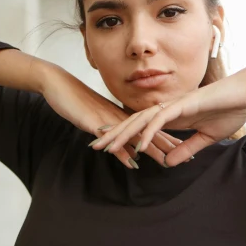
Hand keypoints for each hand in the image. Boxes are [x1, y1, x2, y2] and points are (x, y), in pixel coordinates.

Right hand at [40, 65, 183, 167]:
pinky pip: (111, 138)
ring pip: (135, 135)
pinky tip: (132, 161)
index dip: (167, 139)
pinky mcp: (94, 122)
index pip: (150, 129)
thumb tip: (129, 148)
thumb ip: (115, 130)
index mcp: (123, 116)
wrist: (57, 84)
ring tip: (168, 161)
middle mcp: (120, 116)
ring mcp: (108, 119)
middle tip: (188, 158)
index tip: (184, 149)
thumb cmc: (76, 100)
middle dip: (168, 146)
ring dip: (152, 149)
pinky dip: (122, 151)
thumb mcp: (98, 117)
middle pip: (149, 132)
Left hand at [89, 67, 245, 166]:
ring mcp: (175, 105)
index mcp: (172, 116)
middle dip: (114, 134)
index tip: (107, 146)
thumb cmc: (231, 110)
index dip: (123, 135)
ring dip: (125, 134)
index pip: (141, 126)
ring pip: (142, 120)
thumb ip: (186, 148)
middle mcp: (168, 109)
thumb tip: (167, 163)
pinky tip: (139, 145)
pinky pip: (161, 119)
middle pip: (134, 122)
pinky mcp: (184, 104)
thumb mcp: (206, 137)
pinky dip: (149, 132)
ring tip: (109, 148)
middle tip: (94, 145)